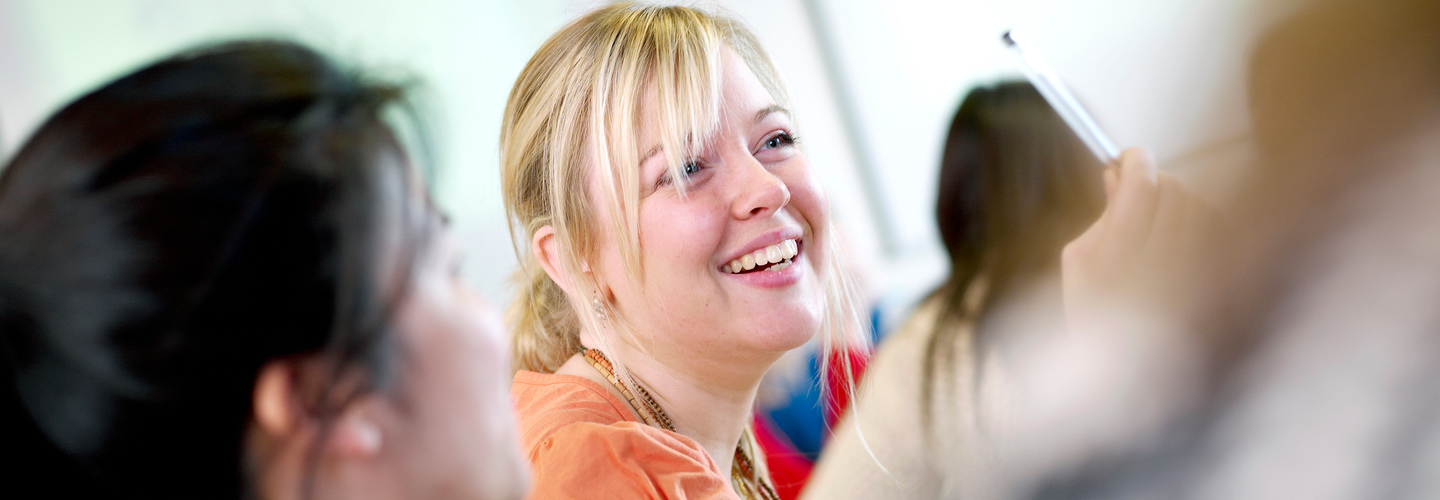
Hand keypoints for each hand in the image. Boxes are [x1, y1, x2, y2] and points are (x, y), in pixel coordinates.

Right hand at [1061, 148, 1213, 327]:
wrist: (1136, 378)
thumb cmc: (1096, 320)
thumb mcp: (1079, 267)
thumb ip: (1101, 218)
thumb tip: (1117, 176)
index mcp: (1119, 267)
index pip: (1141, 188)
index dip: (1135, 162)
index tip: (1128, 158)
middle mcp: (1166, 272)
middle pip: (1174, 190)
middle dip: (1155, 183)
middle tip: (1138, 193)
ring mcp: (1200, 280)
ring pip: (1201, 206)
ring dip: (1180, 203)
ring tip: (1159, 224)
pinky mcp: (1225, 287)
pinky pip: (1221, 231)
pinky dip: (1203, 224)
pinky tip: (1184, 240)